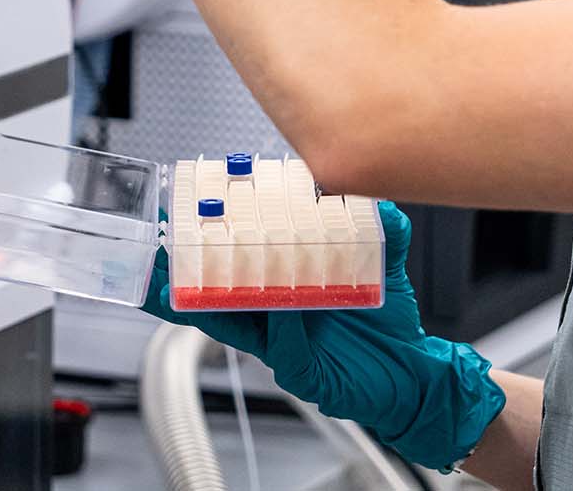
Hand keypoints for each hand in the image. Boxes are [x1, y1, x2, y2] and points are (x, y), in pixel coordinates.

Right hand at [142, 201, 507, 470]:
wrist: (414, 375)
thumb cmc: (386, 324)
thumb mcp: (383, 266)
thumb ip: (381, 230)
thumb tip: (373, 197)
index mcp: (280, 284)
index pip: (234, 260)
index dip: (206, 241)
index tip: (177, 213)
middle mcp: (271, 315)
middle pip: (213, 292)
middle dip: (181, 271)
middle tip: (158, 247)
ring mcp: (279, 345)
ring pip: (231, 323)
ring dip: (206, 301)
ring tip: (183, 279)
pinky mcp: (300, 373)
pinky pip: (283, 347)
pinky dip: (282, 325)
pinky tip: (286, 308)